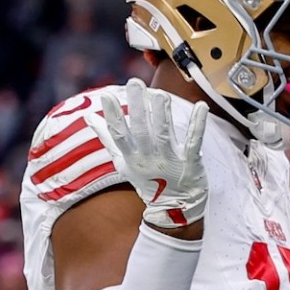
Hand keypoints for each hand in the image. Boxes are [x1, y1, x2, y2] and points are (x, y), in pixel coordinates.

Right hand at [92, 84, 207, 237]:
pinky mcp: (190, 162)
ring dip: (162, 113)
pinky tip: (201, 107)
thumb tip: (88, 117)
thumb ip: (107, 137)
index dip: (113, 115)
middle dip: (138, 106)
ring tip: (159, 94)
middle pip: (141, 130)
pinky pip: (194, 142)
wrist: (174, 207)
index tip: (107, 95)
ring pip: (164, 134)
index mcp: (131, 157)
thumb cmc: (147, 180)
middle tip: (134, 82)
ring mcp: (169, 160)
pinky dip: (197, 125)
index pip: (119, 134)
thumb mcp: (123, 161)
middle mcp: (148, 158)